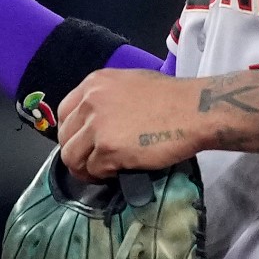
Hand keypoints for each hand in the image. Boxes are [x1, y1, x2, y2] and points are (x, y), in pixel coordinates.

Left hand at [57, 68, 203, 181]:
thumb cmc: (170, 97)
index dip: (71, 132)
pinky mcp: (108, 149)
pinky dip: (104, 175)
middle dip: (76, 153)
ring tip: (102, 172)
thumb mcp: (129, 83)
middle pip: (65, 137)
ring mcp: (97, 126)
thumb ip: (106, 97)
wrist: (194, 110)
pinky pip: (94, 170)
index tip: (83, 143)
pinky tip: (118, 172)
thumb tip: (96, 119)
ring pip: (72, 157)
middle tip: (92, 163)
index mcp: (93, 84)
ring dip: (86, 168)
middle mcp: (89, 102)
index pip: (63, 113)